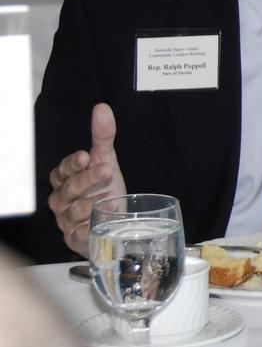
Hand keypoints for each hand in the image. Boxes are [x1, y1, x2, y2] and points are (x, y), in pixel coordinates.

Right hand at [48, 103, 125, 257]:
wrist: (115, 218)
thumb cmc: (105, 187)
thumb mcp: (106, 160)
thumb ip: (103, 136)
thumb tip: (102, 108)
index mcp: (64, 179)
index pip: (62, 170)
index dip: (72, 164)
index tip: (85, 156)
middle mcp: (61, 200)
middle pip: (69, 189)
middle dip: (87, 179)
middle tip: (106, 170)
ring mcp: (67, 220)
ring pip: (74, 211)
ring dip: (93, 203)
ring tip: (112, 197)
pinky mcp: (75, 238)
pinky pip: (80, 233)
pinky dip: (92, 226)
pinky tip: (106, 217)